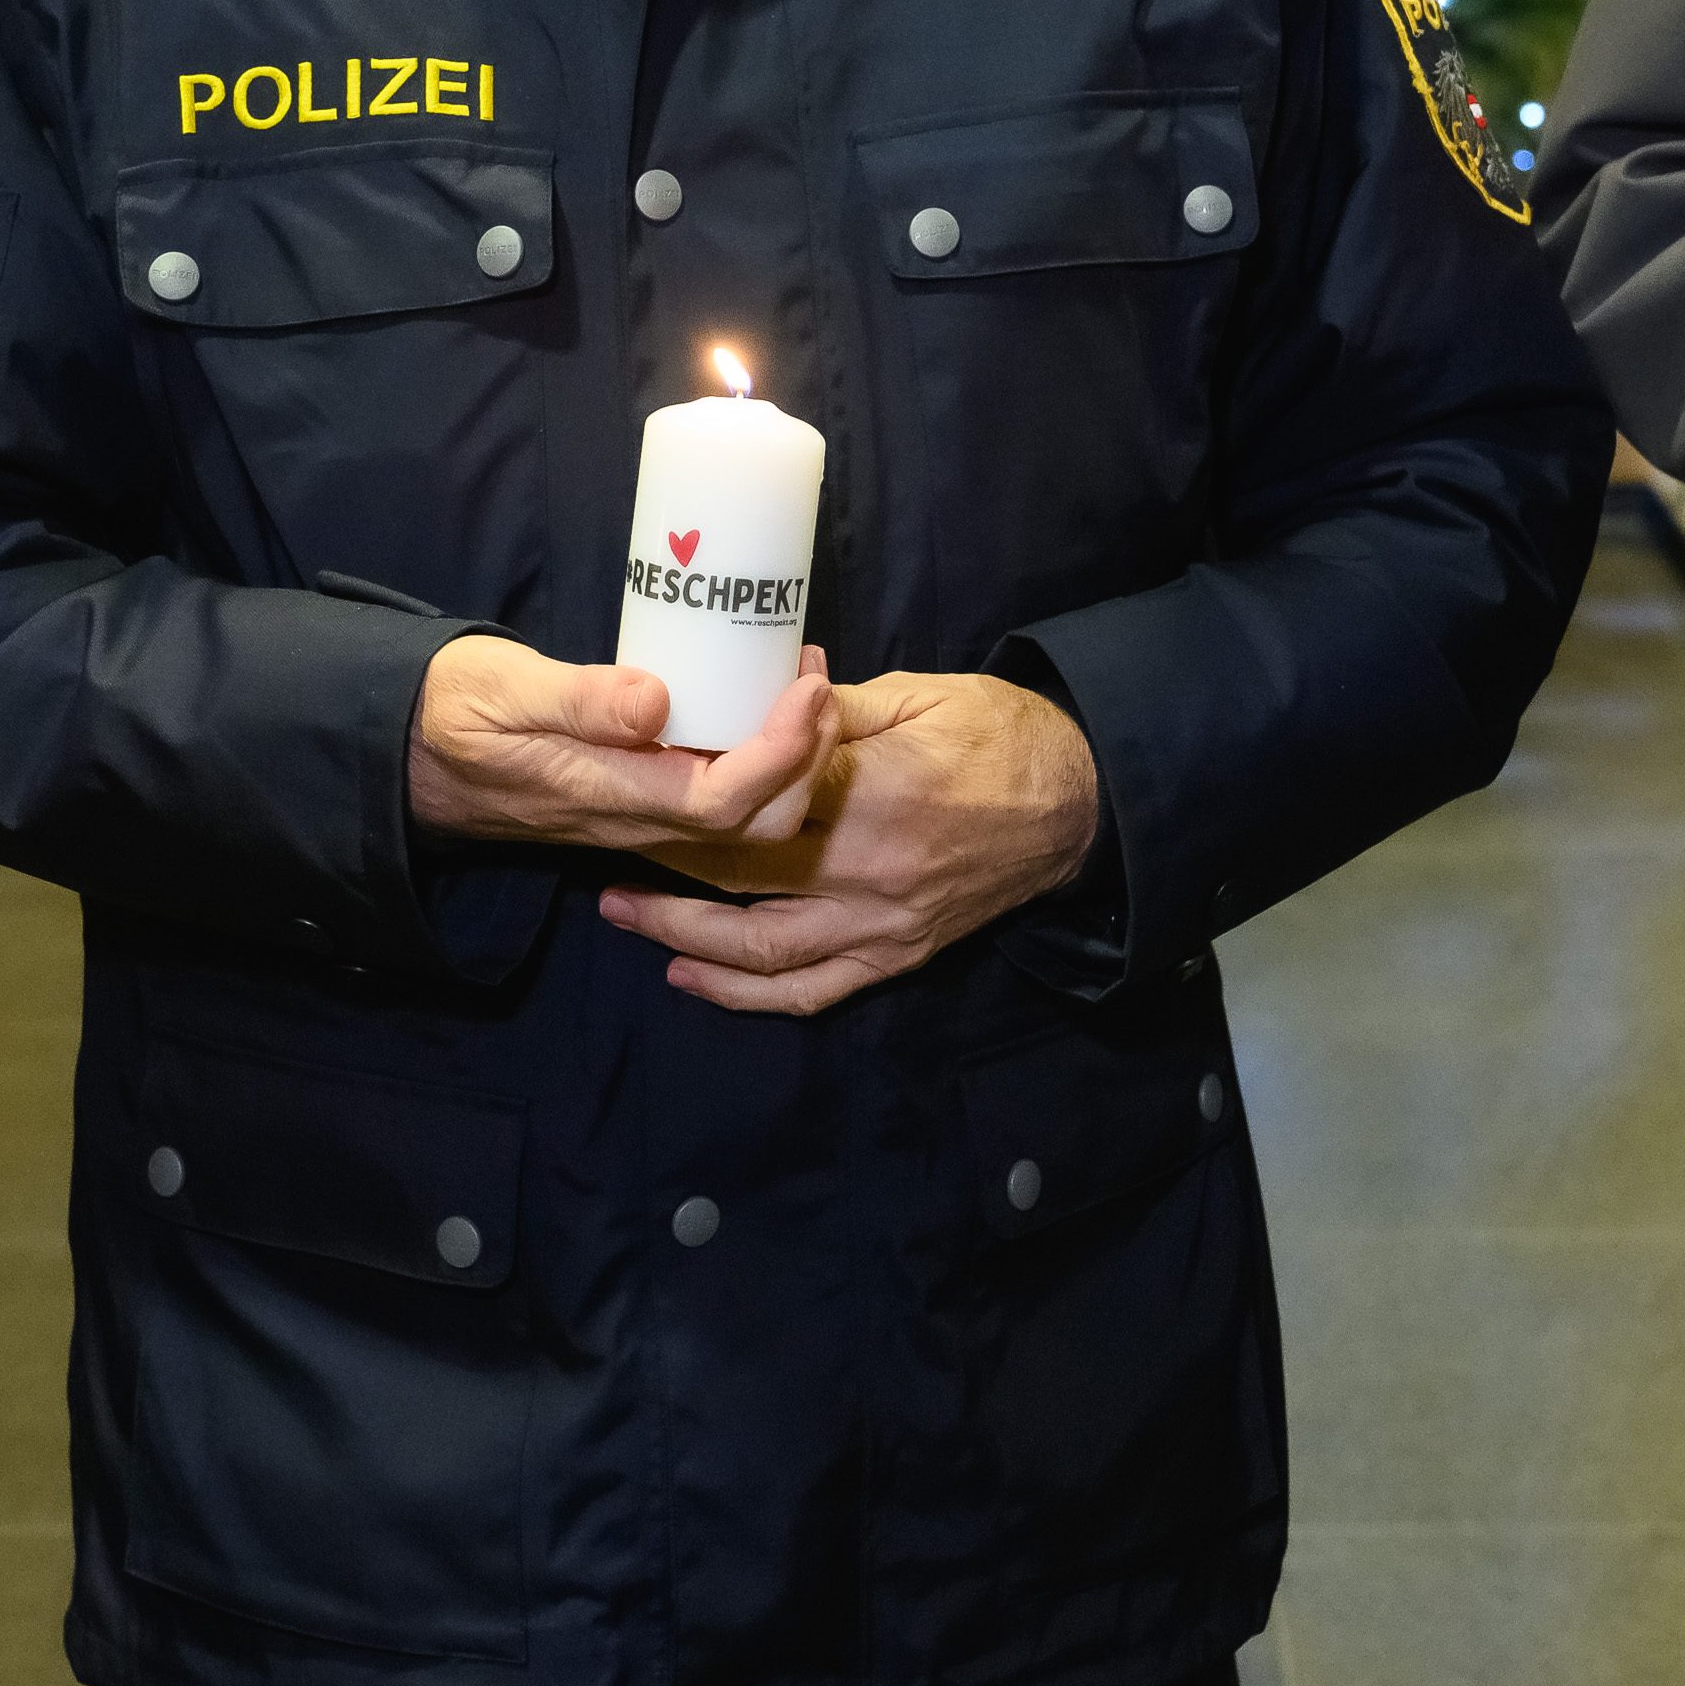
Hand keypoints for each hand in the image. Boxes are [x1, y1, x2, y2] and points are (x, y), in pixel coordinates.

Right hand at [410, 633, 838, 853]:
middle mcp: (638, 822)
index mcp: (609, 796)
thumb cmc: (456, 713)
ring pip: (747, 819)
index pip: (724, 800)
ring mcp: (644, 819)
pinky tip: (763, 706)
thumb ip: (578, 700)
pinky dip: (765, 760)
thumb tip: (657, 700)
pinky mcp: (643, 801)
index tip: (807, 684)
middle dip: (807, 758)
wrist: (413, 756)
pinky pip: (724, 801)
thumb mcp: (504, 691)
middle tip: (814, 676)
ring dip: (794, 759)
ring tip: (801, 683)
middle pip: (758, 825)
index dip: (782, 751)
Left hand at [598, 671, 1099, 1017]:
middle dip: (662, 863)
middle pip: (738, 874)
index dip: (688, 790)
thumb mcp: (917, 694)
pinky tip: (692, 976)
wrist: (1080, 806)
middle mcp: (869, 870)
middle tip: (603, 843)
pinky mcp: (898, 954)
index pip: (755, 797)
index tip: (638, 773)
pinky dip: (746, 993)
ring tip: (622, 914)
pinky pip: (811, 989)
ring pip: (761, 948)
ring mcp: (882, 923)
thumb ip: (832, 707)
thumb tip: (762, 692)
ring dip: (682, 934)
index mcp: (871, 793)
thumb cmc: (1001, 734)